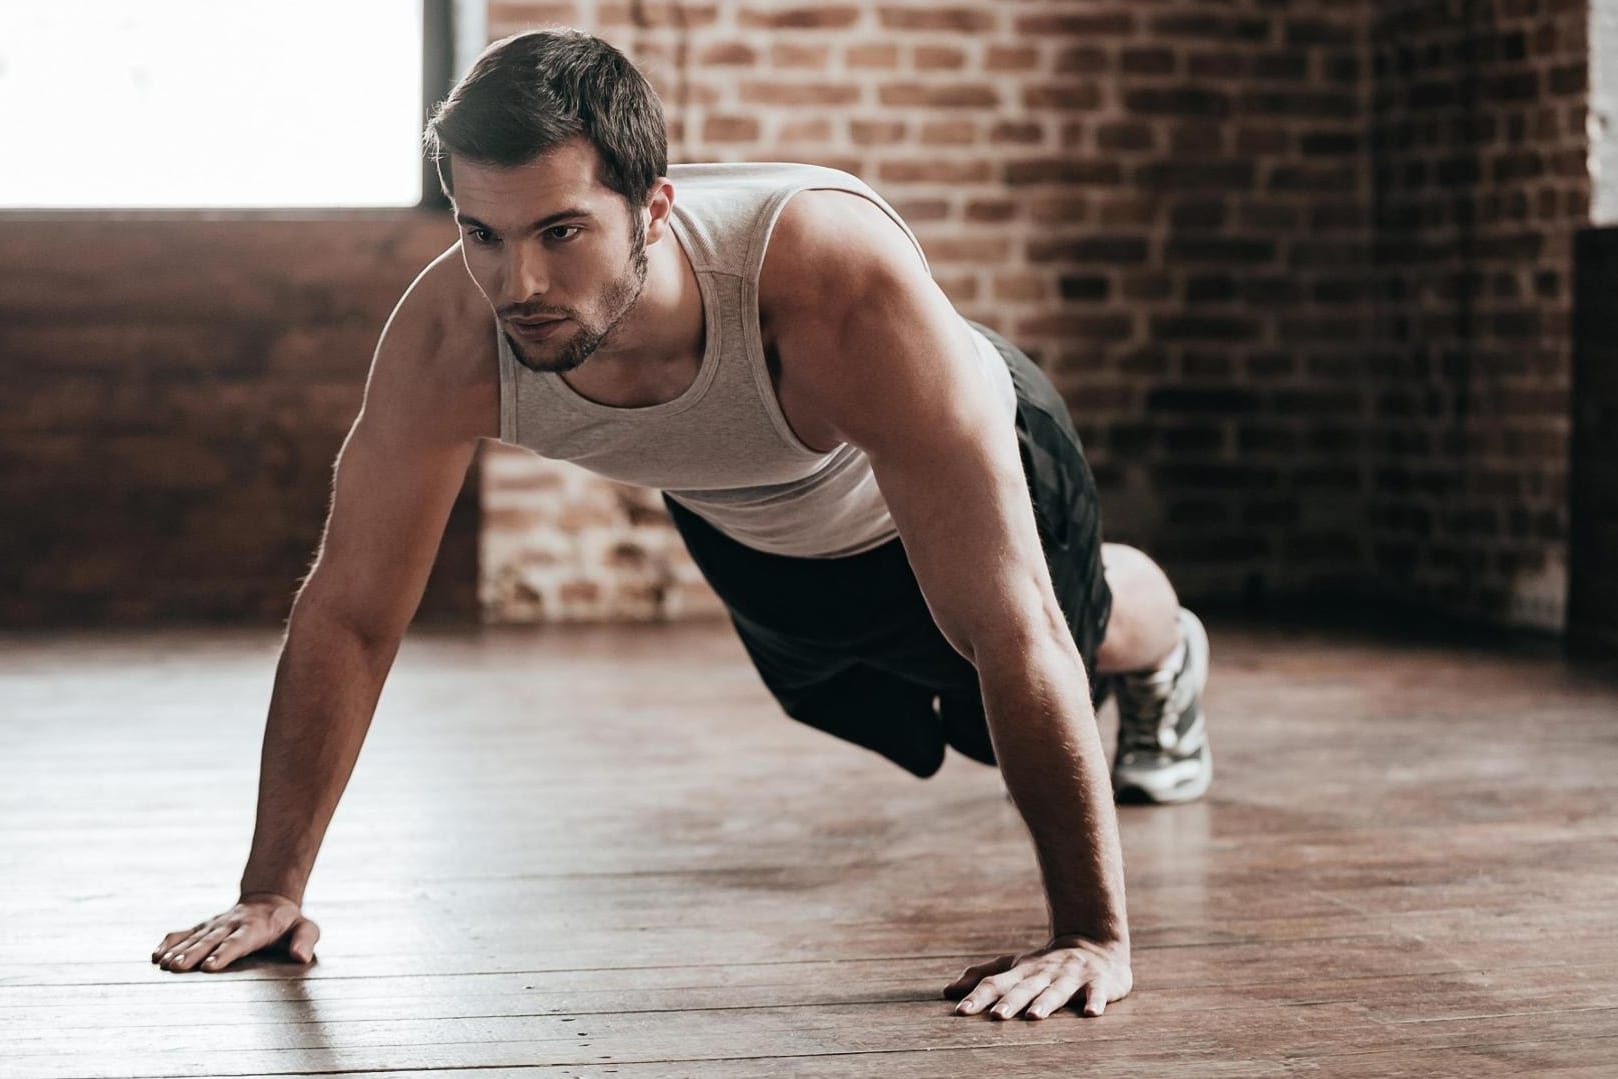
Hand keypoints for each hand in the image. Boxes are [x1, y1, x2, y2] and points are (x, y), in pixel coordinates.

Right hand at [151, 892, 318, 972]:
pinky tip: (155, 956)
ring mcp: (216, 925)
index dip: (224, 952)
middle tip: (177, 968)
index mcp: (255, 927)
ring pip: (194, 938)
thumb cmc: (288, 922)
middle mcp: (231, 924)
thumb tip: (301, 956)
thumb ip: (305, 940)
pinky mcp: (204, 927)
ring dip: (178, 951)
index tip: (210, 965)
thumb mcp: (306, 927)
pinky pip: (184, 933)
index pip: (239, 941)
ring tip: (162, 965)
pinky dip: (170, 943)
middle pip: (211, 940)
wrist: (269, 899)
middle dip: (194, 954)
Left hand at [944, 937, 1130, 1019]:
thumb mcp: (1016, 967)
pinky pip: (1097, 992)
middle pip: (1025, 989)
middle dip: (1010, 1002)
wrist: (1096, 944)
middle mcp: (1044, 973)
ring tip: (1034, 1016)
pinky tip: (1091, 1012)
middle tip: (996, 1016)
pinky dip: (1095, 1001)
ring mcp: (1072, 977)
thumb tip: (947, 991)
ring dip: (1046, 1003)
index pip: (996, 983)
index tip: (960, 1011)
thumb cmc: (1048, 964)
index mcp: (1022, 971)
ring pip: (1057, 991)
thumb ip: (984, 976)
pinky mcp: (1099, 982)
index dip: (978, 996)